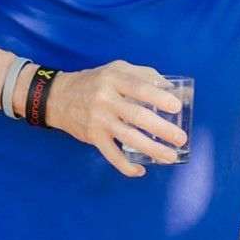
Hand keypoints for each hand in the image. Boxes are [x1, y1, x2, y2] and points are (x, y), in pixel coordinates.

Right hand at [43, 61, 186, 176]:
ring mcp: (99, 120)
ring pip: (128, 137)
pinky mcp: (92, 137)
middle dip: (162, 129)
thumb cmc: (96, 81)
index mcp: (114, 79)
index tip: (177, 107)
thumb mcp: (116, 69)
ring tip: (171, 156)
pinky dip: (125, 166)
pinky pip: (111, 155)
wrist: (58, 97)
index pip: (139, 88)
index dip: (159, 97)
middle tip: (181, 137)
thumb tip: (171, 87)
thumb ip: (143, 75)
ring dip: (152, 149)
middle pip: (137, 116)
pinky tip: (140, 171)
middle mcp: (106, 100)